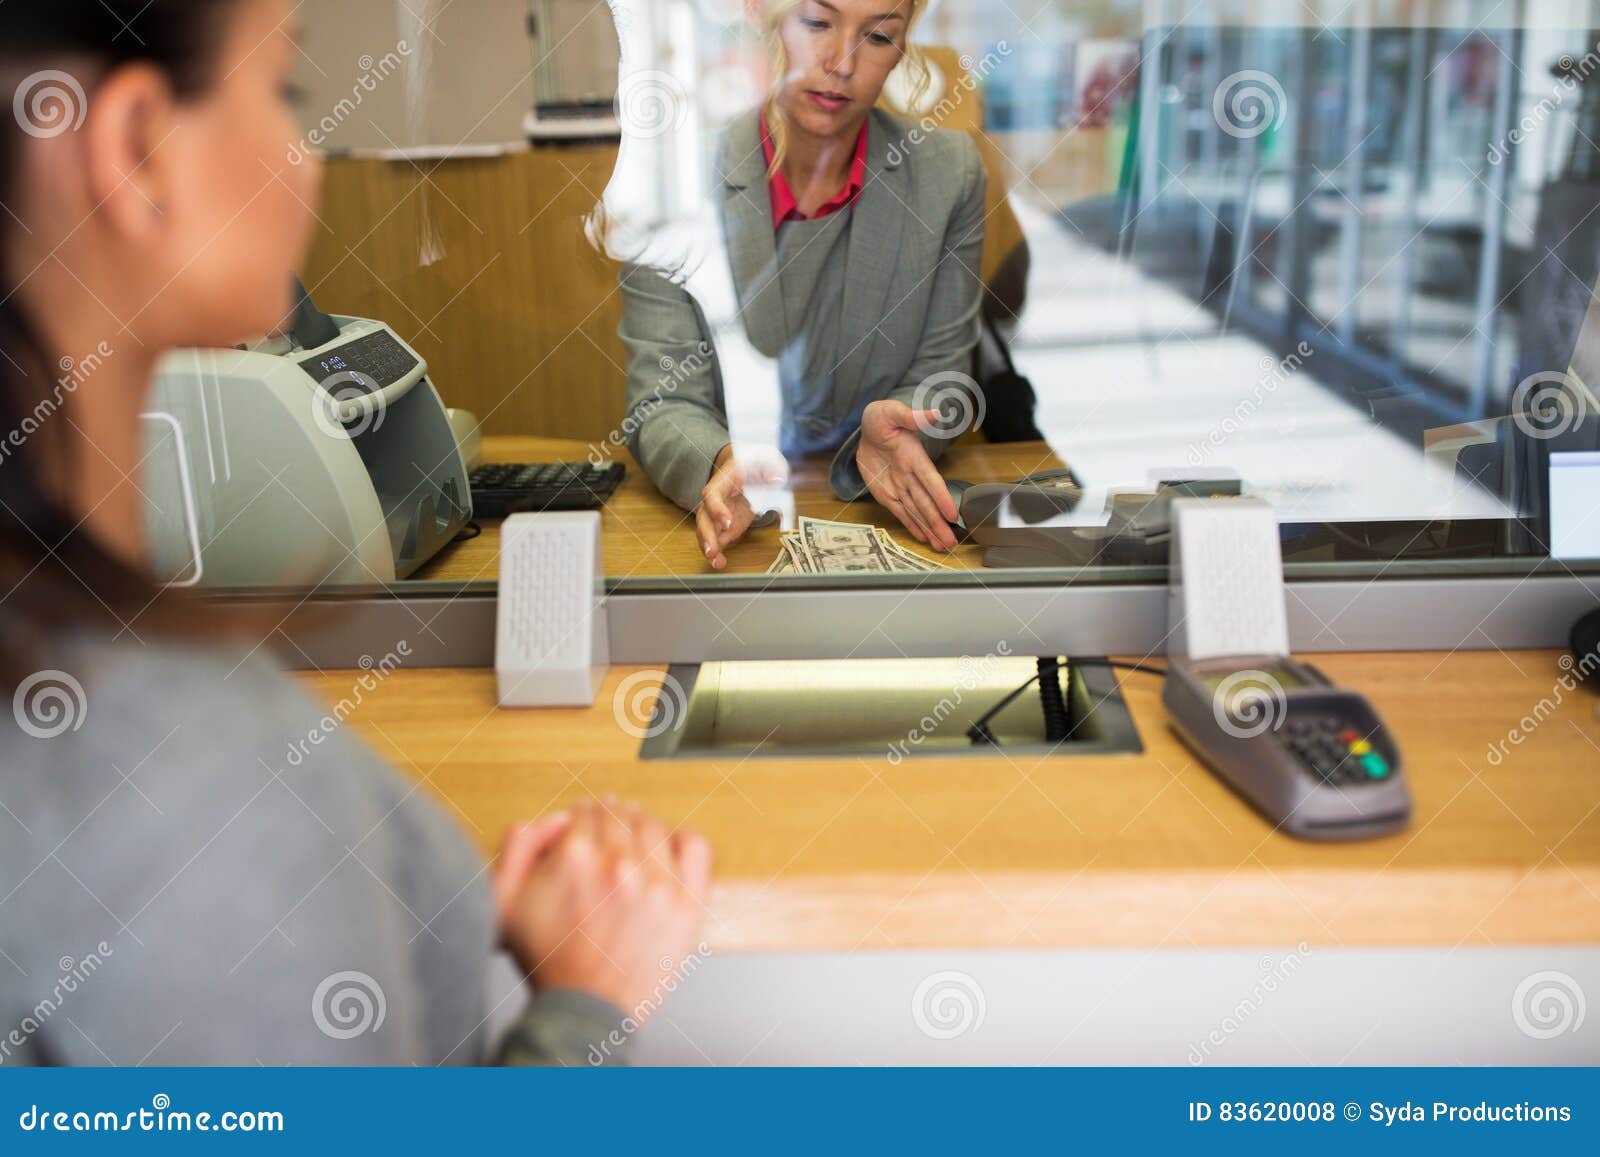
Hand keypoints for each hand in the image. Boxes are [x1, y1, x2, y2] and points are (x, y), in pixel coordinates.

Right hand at [492, 798, 712, 1021]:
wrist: (584, 1008)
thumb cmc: (547, 960)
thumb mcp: (504, 900)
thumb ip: (519, 845)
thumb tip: (557, 818)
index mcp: (575, 857)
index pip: (587, 813)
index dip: (584, 814)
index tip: (586, 819)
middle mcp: (619, 865)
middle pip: (619, 816)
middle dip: (611, 815)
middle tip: (609, 820)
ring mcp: (658, 884)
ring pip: (653, 827)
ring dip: (641, 824)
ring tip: (635, 831)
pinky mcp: (686, 904)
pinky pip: (695, 848)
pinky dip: (683, 839)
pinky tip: (671, 845)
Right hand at [696, 444, 785, 569]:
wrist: (751, 469)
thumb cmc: (756, 464)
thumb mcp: (766, 461)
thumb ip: (771, 469)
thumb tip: (776, 479)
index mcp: (723, 481)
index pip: (712, 495)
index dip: (717, 509)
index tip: (727, 523)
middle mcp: (715, 499)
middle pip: (704, 517)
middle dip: (706, 535)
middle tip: (712, 551)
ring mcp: (718, 514)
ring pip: (706, 531)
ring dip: (709, 547)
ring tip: (716, 562)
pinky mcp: (724, 526)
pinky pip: (716, 540)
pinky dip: (717, 553)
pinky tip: (720, 564)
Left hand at [855, 400, 959, 551]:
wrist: (868, 429)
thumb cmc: (881, 418)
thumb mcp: (891, 412)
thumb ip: (912, 416)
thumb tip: (935, 414)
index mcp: (914, 457)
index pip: (931, 480)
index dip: (941, 498)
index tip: (952, 514)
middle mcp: (910, 475)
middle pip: (927, 503)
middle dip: (938, 524)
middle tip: (951, 543)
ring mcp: (900, 486)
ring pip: (917, 511)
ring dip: (929, 529)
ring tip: (941, 546)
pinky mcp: (888, 493)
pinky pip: (901, 512)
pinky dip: (912, 525)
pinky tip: (923, 537)